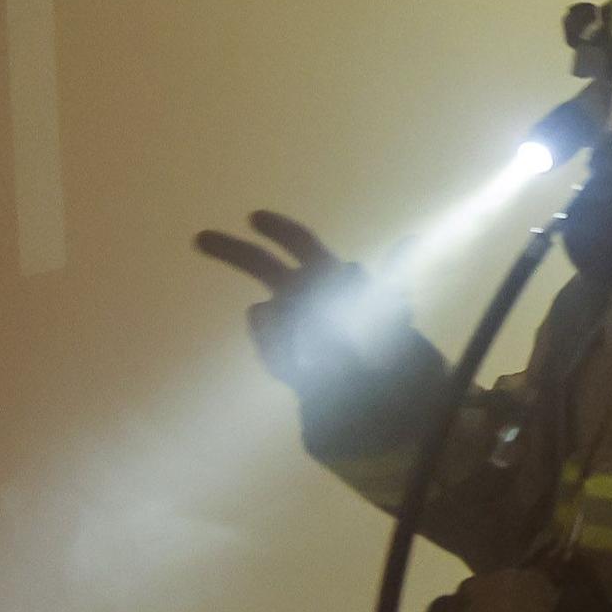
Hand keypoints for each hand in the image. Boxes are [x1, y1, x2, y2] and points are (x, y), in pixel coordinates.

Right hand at [193, 210, 398, 401]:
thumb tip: (410, 243)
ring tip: (323, 352)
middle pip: (262, 265)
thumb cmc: (386, 342)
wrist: (377, 393)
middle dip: (233, 250)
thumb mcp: (396, 311)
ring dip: (291, 333)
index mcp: (327, 273)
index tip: (253, 218)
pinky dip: (290, 361)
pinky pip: (274, 354)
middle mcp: (300, 294)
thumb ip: (395, 278)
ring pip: (270, 317)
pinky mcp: (282, 359)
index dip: (279, 230)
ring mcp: (286, 325)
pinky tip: (311, 370)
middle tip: (201, 237)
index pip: (299, 242)